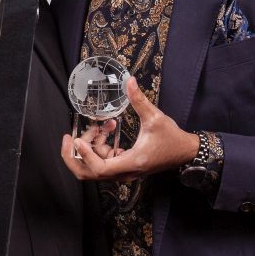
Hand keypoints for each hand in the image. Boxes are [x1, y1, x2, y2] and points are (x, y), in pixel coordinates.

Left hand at [60, 77, 199, 181]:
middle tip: (69, 139)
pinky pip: (104, 161)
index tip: (77, 140)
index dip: (85, 156)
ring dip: (90, 147)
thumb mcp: (155, 117)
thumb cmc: (171, 138)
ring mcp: (124, 171)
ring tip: (98, 126)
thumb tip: (129, 81)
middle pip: (90, 174)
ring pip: (95, 166)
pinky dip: (99, 147)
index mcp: (131, 162)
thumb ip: (139, 100)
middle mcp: (125, 172)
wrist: (185, 152)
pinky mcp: (125, 166)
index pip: (100, 169)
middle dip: (75, 157)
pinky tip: (107, 129)